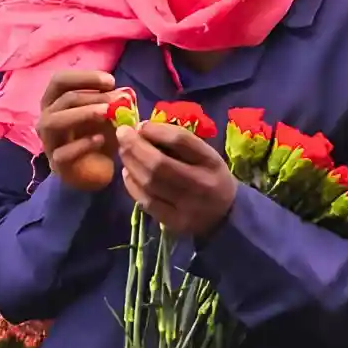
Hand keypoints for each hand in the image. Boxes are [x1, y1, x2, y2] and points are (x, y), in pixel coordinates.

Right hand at [36, 70, 116, 190]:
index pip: (60, 80)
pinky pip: (63, 152)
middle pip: (62, 98)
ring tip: (106, 113)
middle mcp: (46, 117)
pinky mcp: (55, 163)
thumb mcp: (108, 116)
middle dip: (91, 96)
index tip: (111, 82)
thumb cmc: (97, 137)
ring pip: (54, 121)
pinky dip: (83, 144)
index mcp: (54, 101)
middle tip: (115, 100)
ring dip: (82, 113)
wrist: (94, 172)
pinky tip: (100, 140)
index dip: (84, 77)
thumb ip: (113, 103)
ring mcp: (48, 141)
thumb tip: (124, 93)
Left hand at [117, 121, 235, 237]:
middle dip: (135, 146)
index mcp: (211, 161)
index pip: (181, 141)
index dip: (155, 130)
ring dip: (131, 163)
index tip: (140, 125)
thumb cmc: (208, 175)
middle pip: (159, 164)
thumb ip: (177, 142)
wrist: (225, 214)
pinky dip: (132, 184)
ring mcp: (187, 207)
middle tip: (122, 134)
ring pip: (149, 183)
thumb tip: (141, 129)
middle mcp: (201, 184)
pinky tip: (128, 173)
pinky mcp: (174, 222)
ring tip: (124, 151)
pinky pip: (146, 201)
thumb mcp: (203, 154)